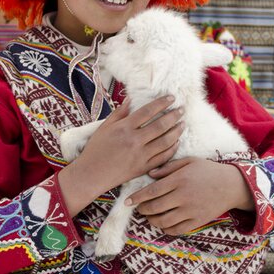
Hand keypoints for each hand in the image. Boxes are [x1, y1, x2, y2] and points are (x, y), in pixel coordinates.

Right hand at [58, 96, 183, 214]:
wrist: (91, 175)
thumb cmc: (95, 150)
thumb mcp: (104, 128)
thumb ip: (119, 113)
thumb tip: (130, 98)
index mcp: (124, 128)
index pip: (147, 111)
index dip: (161, 103)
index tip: (171, 98)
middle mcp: (134, 140)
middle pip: (160, 125)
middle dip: (174, 115)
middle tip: (182, 109)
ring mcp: (140, 155)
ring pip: (165, 141)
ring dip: (177, 131)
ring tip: (182, 124)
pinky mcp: (143, 168)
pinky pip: (163, 157)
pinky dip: (172, 149)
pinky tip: (176, 142)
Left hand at [128, 158, 254, 234]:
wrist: (232, 185)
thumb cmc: (208, 170)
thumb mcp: (189, 162)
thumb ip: (168, 167)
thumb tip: (149, 174)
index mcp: (179, 180)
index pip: (152, 191)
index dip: (137, 197)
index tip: (127, 201)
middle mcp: (183, 196)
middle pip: (154, 207)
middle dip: (142, 209)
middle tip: (139, 208)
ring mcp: (190, 211)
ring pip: (163, 221)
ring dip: (151, 220)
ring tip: (150, 216)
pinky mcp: (197, 221)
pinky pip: (176, 229)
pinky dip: (165, 228)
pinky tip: (163, 223)